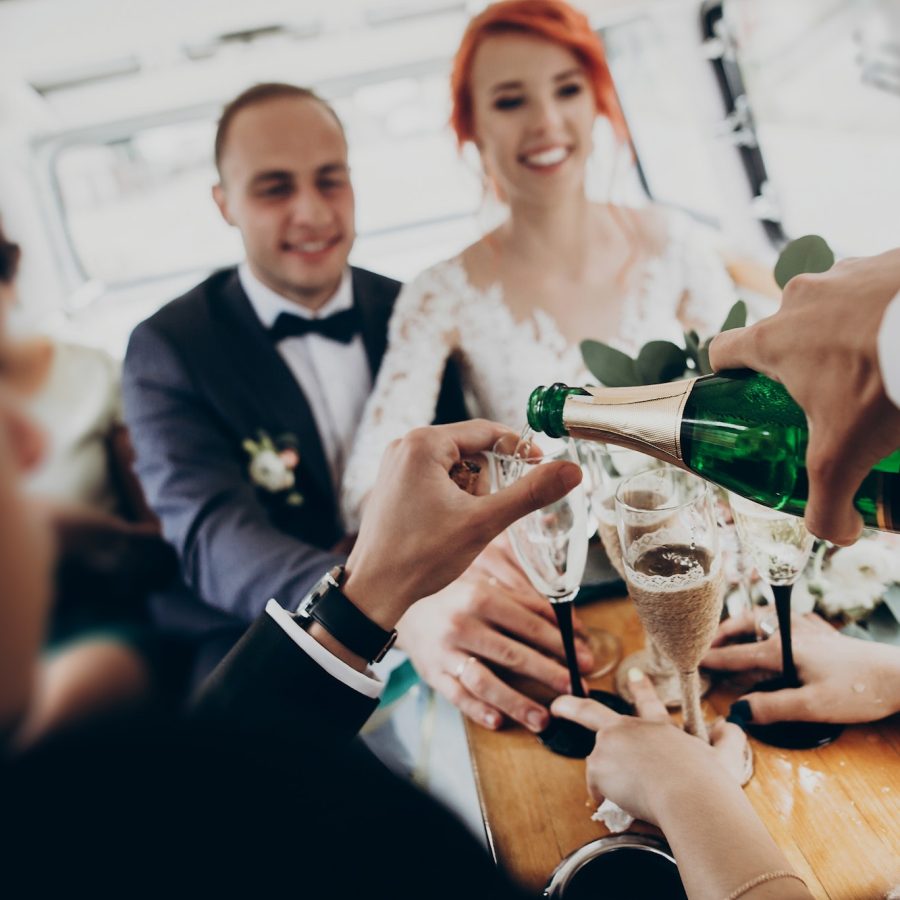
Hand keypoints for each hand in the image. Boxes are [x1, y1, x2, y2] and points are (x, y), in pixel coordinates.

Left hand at [344, 420, 581, 628]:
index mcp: (423, 443)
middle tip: (482, 515)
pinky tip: (446, 526)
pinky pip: (436, 479)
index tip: (542, 468)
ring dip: (470, 494)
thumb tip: (571, 470)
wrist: (374, 590)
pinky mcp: (393, 484)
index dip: (519, 450)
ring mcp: (396, 465)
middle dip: (486, 482)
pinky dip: (452, 499)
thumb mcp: (484, 522)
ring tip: (459, 525)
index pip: (486, 431)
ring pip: (455, 467)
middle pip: (470, 450)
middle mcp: (405, 445)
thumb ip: (530, 493)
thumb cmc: (421, 556)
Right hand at [396, 544, 594, 731]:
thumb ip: (525, 603)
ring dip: (517, 703)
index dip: (562, 644)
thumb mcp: (487, 588)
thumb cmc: (456, 598)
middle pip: (514, 655)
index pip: (530, 624)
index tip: (585, 659)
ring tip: (544, 719)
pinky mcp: (432, 673)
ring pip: (486, 682)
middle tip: (576, 690)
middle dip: (550, 675)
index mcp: (481, 596)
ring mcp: (446, 651)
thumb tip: (571, 625)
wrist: (406, 609)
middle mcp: (463, 624)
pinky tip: (499, 722)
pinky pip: (458, 696)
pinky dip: (479, 711)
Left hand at [552, 670, 746, 826]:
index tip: (633, 675)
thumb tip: (731, 724)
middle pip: (592, 712)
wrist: (691, 796)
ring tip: (632, 795)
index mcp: (659, 728)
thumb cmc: (709, 782)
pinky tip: (623, 805)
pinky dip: (606, 799)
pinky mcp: (598, 763)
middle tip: (558, 704)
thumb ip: (728, 739)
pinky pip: (597, 788)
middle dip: (571, 706)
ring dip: (608, 780)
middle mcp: (630, 729)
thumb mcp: (724, 757)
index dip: (640, 688)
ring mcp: (610, 744)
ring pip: (600, 764)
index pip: (648, 703)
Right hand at [703, 611, 899, 724]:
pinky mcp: (822, 634)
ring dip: (744, 625)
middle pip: (746, 624)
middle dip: (723, 632)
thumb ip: (772, 708)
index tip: (691, 661)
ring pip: (764, 619)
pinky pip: (783, 621)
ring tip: (732, 637)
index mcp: (781, 648)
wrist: (899, 676)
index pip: (737, 654)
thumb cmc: (858, 690)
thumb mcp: (813, 707)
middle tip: (708, 643)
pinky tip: (772, 633)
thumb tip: (738, 711)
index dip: (712, 659)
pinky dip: (767, 625)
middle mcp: (789, 633)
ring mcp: (807, 629)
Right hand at [709, 248, 899, 543]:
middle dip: (805, 360)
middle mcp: (801, 298)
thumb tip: (835, 533)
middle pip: (785, 330)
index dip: (728, 375)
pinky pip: (881, 286)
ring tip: (884, 365)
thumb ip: (828, 505)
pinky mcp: (892, 258)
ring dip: (850, 331)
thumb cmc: (883, 385)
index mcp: (772, 340)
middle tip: (836, 394)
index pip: (723, 351)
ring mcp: (848, 271)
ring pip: (835, 306)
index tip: (747, 395)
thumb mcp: (845, 457)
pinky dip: (890, 310)